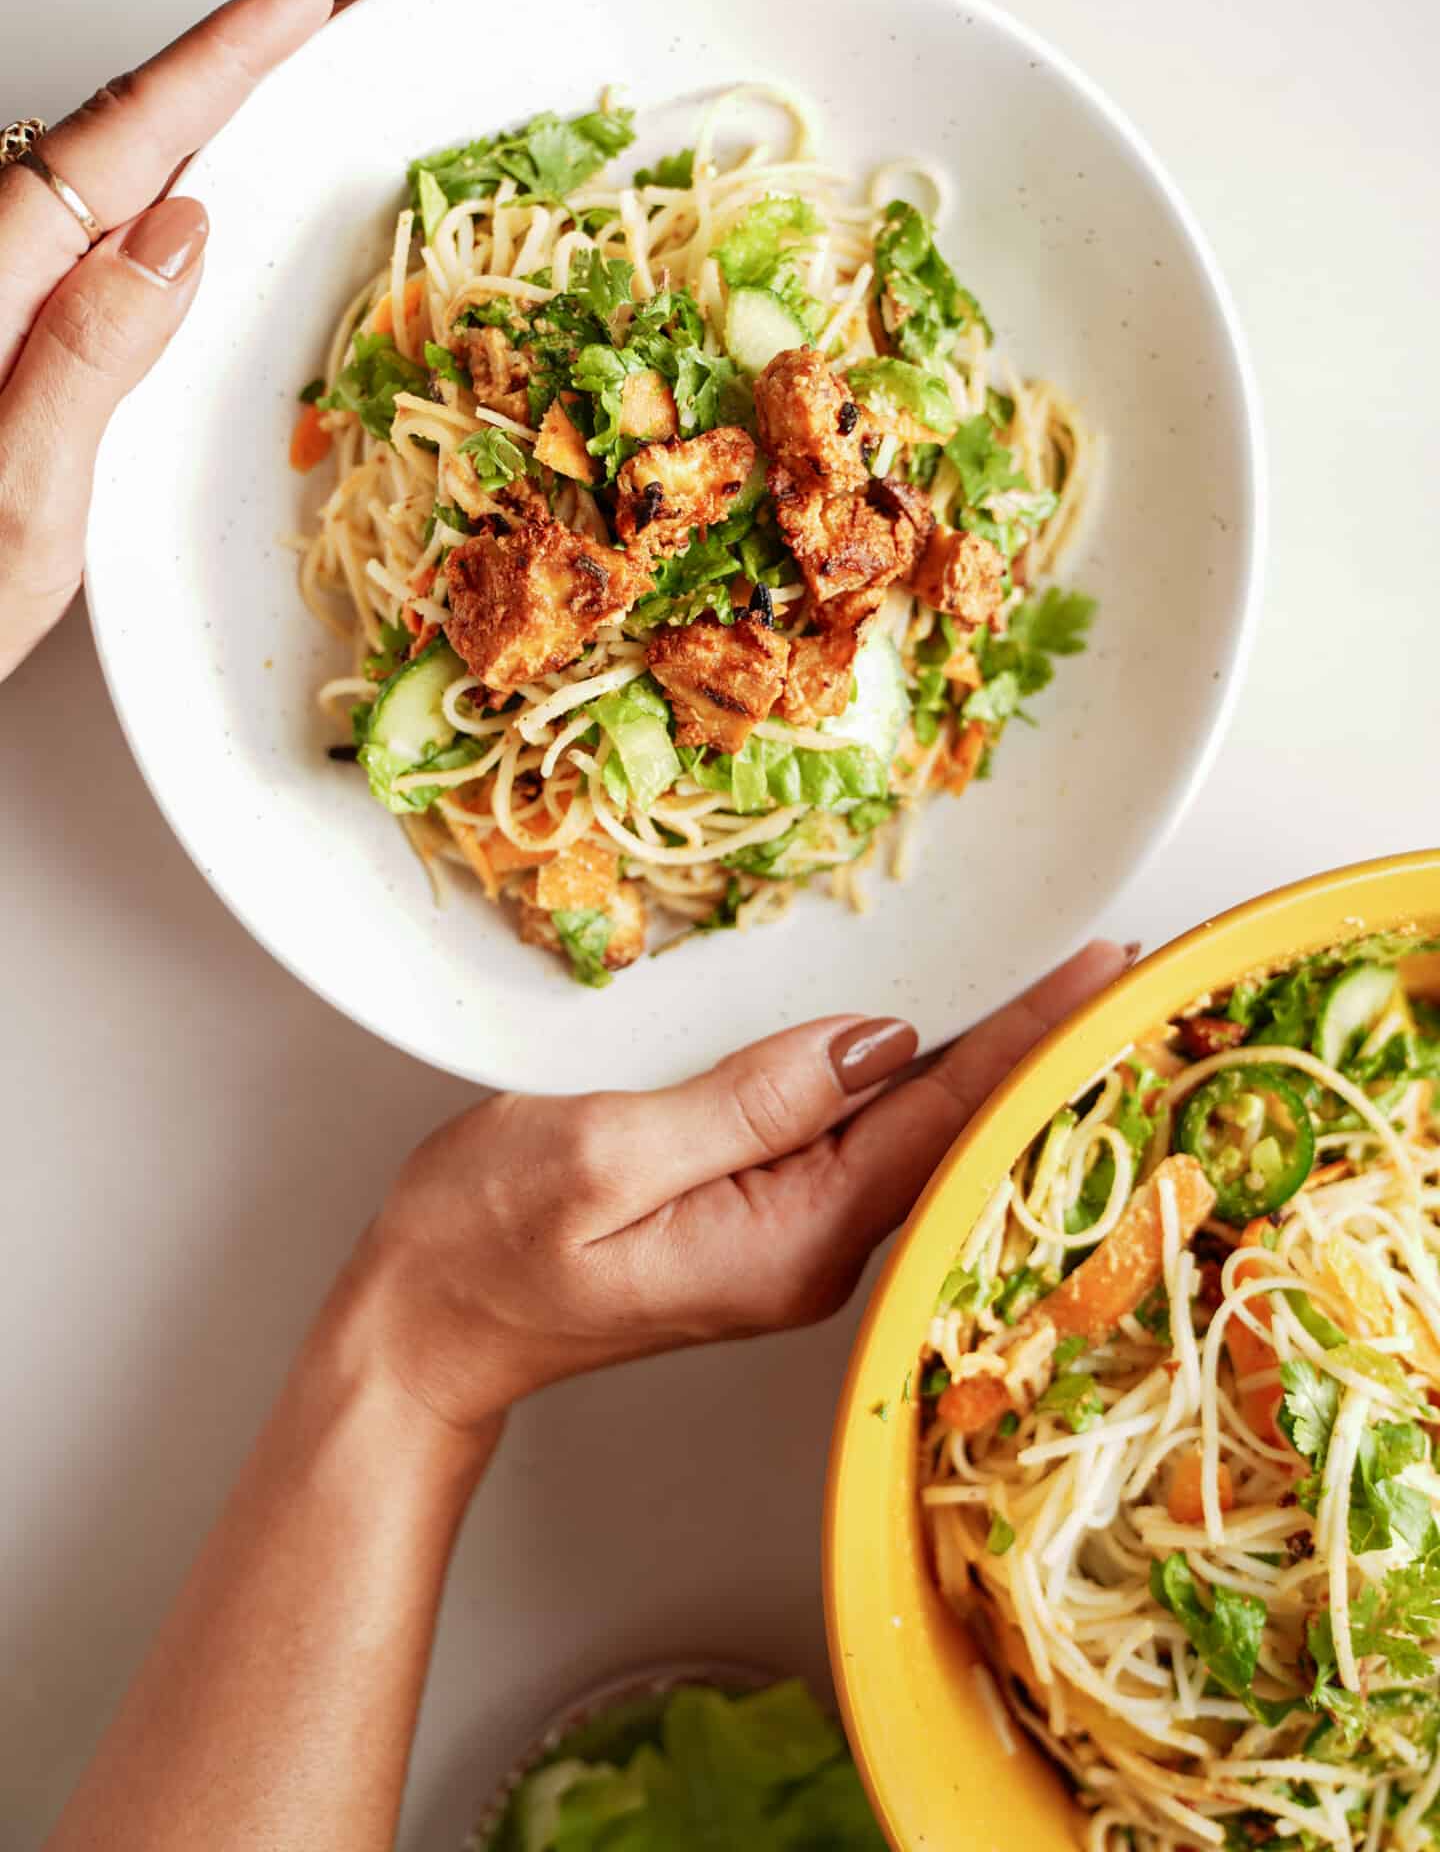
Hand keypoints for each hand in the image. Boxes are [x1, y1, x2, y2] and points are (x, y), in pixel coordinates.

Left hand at [0, 0, 396, 683]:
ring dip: (209, 117)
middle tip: (340, 14)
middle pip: (125, 131)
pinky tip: (203, 195)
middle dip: (239, 61)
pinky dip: (166, 190)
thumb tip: (179, 232)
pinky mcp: (7, 340)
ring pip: (112, 176)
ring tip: (295, 78)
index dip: (228, 56)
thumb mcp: (23, 504)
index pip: (129, 140)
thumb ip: (89, 358)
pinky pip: (97, 235)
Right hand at [345, 940, 1129, 1438]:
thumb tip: (875, 1044)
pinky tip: (942, 1035)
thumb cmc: (486, 1241)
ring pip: (919, 1136)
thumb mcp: (603, 1153)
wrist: (430, 1324)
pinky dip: (917, 1079)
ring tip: (1057, 982)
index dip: (1024, 1036)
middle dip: (1035, 1045)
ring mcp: (796, 1238)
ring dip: (986, 1058)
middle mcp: (818, 1249)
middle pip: (955, 1134)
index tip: (1097, 967)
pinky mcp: (768, 1216)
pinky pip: (869, 1139)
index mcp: (792, 1238)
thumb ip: (747, 1100)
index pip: (941, 1121)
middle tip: (1110, 959)